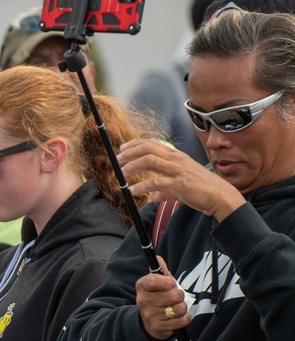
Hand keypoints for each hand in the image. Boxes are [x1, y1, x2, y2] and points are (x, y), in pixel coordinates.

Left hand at [117, 139, 245, 220]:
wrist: (221, 197)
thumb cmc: (203, 190)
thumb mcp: (181, 185)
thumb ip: (164, 189)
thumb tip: (151, 195)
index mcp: (178, 156)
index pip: (154, 143)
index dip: (136, 144)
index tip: (123, 148)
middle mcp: (177, 160)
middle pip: (148, 148)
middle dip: (130, 153)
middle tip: (118, 160)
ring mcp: (178, 171)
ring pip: (149, 161)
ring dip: (132, 166)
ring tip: (122, 174)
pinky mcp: (180, 184)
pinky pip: (156, 182)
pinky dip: (142, 186)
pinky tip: (133, 190)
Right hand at [136, 255, 191, 340]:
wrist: (147, 321)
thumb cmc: (156, 298)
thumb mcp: (156, 284)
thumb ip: (160, 271)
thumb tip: (159, 258)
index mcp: (142, 286)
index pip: (154, 280)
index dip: (168, 281)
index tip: (172, 283)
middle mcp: (143, 300)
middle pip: (173, 295)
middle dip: (180, 295)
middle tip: (176, 296)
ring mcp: (150, 315)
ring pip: (179, 309)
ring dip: (183, 307)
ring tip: (177, 307)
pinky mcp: (158, 327)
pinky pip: (181, 320)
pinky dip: (185, 318)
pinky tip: (179, 316)